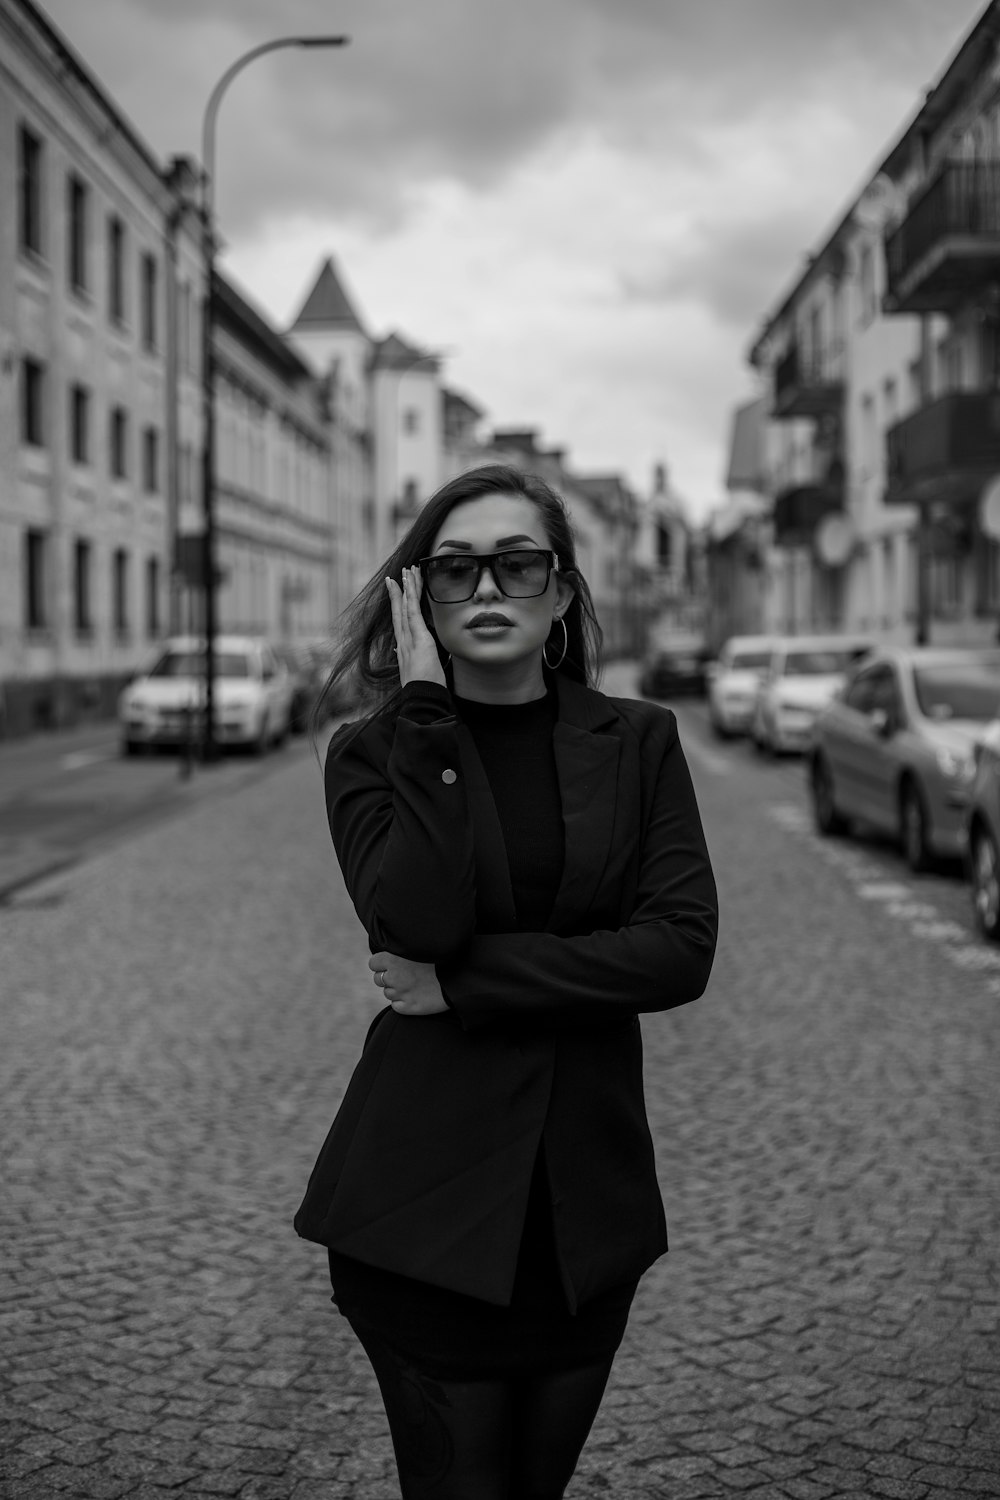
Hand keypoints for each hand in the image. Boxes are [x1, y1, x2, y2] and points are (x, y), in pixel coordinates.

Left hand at [369, 952, 449, 1015]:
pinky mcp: (409, 1007)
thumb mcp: (420, 947)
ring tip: (415, 984)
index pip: (373, 963)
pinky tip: (416, 995)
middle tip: (406, 975)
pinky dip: (403, 1003)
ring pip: (388, 993)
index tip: (393, 964)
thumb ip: (403, 948)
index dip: (382, 964)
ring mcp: (401, 993)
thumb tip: (391, 951)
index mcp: (393, 958)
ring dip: (397, 990)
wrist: (460, 977)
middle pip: (378, 979)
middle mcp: (394, 976)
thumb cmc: (443, 957)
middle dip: (389, 978)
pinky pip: (396, 1006)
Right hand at [386, 567, 446, 687]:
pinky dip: (410, 597)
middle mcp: (404, 642)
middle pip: (400, 612)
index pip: (401, 623)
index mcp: (405, 650)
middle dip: (398, 593)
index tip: (396, 594)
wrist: (422, 700)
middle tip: (396, 576)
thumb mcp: (418, 673)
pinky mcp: (418, 638)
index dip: (398, 607)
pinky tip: (408, 583)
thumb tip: (400, 653)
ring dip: (405, 588)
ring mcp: (409, 639)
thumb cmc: (424, 691)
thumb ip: (411, 661)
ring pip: (406, 608)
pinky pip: (412, 612)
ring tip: (405, 571)